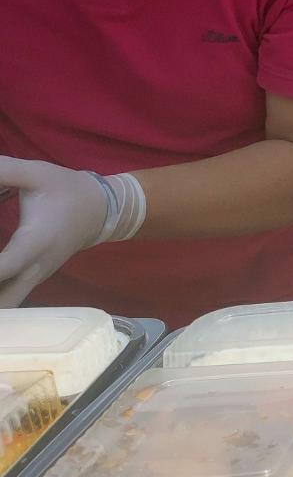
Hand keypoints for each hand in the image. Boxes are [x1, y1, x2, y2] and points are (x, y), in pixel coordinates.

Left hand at [0, 157, 107, 306]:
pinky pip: (10, 297)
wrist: (100, 209)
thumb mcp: (36, 174)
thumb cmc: (67, 189)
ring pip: (7, 305)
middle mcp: (35, 268)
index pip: (3, 268)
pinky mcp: (32, 280)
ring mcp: (35, 278)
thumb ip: (3, 170)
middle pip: (4, 304)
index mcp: (35, 243)